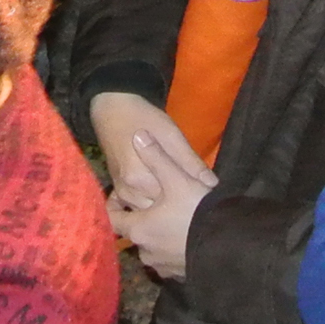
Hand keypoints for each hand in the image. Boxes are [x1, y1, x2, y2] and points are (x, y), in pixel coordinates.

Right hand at [91, 93, 212, 209]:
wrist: (112, 110)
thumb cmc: (143, 118)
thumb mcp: (171, 135)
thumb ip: (190, 162)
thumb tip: (212, 184)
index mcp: (141, 178)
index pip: (173, 202)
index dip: (191, 200)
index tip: (204, 197)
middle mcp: (129, 190)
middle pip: (160, 213)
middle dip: (178, 208)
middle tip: (196, 200)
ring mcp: (122, 192)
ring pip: (149, 213)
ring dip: (165, 210)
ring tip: (182, 200)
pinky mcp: (119, 190)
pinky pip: (137, 208)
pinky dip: (151, 206)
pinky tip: (163, 201)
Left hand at [105, 123, 215, 279]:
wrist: (234, 247)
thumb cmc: (198, 212)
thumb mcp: (178, 178)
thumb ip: (156, 156)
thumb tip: (138, 135)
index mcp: (139, 230)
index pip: (113, 219)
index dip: (114, 206)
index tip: (122, 196)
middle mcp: (147, 253)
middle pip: (135, 233)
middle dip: (141, 219)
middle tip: (153, 204)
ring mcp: (165, 267)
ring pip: (153, 248)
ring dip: (158, 235)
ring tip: (171, 218)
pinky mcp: (183, 276)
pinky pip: (171, 260)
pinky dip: (173, 249)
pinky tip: (186, 236)